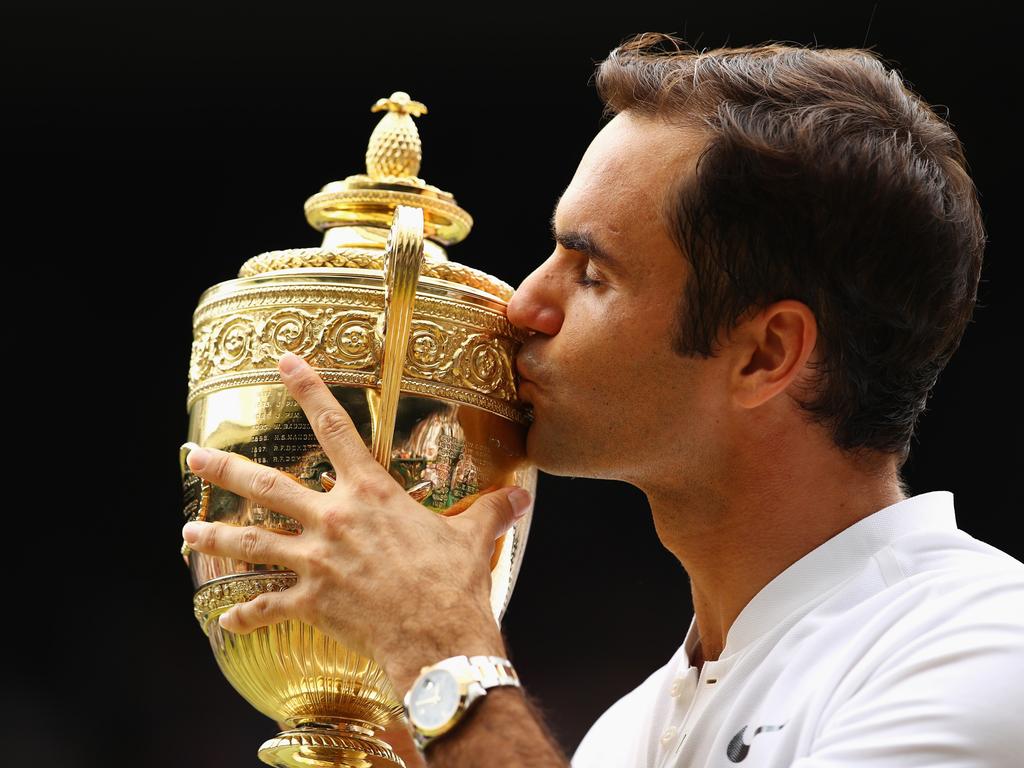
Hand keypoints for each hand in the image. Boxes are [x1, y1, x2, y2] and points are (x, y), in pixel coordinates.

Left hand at [181, 351, 531, 690]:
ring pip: (252, 543)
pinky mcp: (310, 602)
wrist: (439, 636)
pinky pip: (268, 608)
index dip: (308, 390)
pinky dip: (246, 615)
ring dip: (215, 537)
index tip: (283, 362)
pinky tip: (226, 619)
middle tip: (194, 456)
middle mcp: (334, 520)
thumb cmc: (454, 582)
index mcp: (371, 494)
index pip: (335, 428)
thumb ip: (492, 510)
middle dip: (226, 470)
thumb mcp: (473, 537)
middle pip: (269, 487)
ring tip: (187, 532)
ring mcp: (316, 562)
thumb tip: (523, 498)